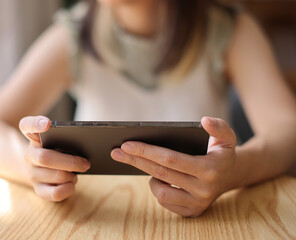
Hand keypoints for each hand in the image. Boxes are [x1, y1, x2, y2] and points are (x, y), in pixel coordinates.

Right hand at [19, 116, 89, 200]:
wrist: (47, 168)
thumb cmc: (59, 148)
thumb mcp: (60, 138)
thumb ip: (69, 135)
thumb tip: (90, 143)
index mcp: (34, 136)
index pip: (27, 125)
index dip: (36, 124)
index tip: (47, 124)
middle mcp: (29, 154)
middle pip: (45, 158)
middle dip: (69, 162)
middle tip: (86, 163)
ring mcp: (32, 173)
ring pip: (53, 176)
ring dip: (70, 175)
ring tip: (79, 173)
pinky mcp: (39, 189)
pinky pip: (53, 193)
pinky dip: (67, 189)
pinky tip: (73, 184)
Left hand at [111, 117, 237, 216]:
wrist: (230, 177)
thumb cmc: (221, 153)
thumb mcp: (227, 137)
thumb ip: (219, 126)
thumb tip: (204, 120)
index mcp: (209, 169)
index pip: (170, 159)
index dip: (146, 151)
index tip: (126, 144)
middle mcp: (203, 190)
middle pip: (160, 173)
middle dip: (135, 160)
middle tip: (116, 151)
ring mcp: (197, 203)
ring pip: (160, 193)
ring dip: (151, 177)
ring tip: (153, 166)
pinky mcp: (191, 212)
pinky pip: (165, 202)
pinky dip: (159, 189)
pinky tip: (160, 179)